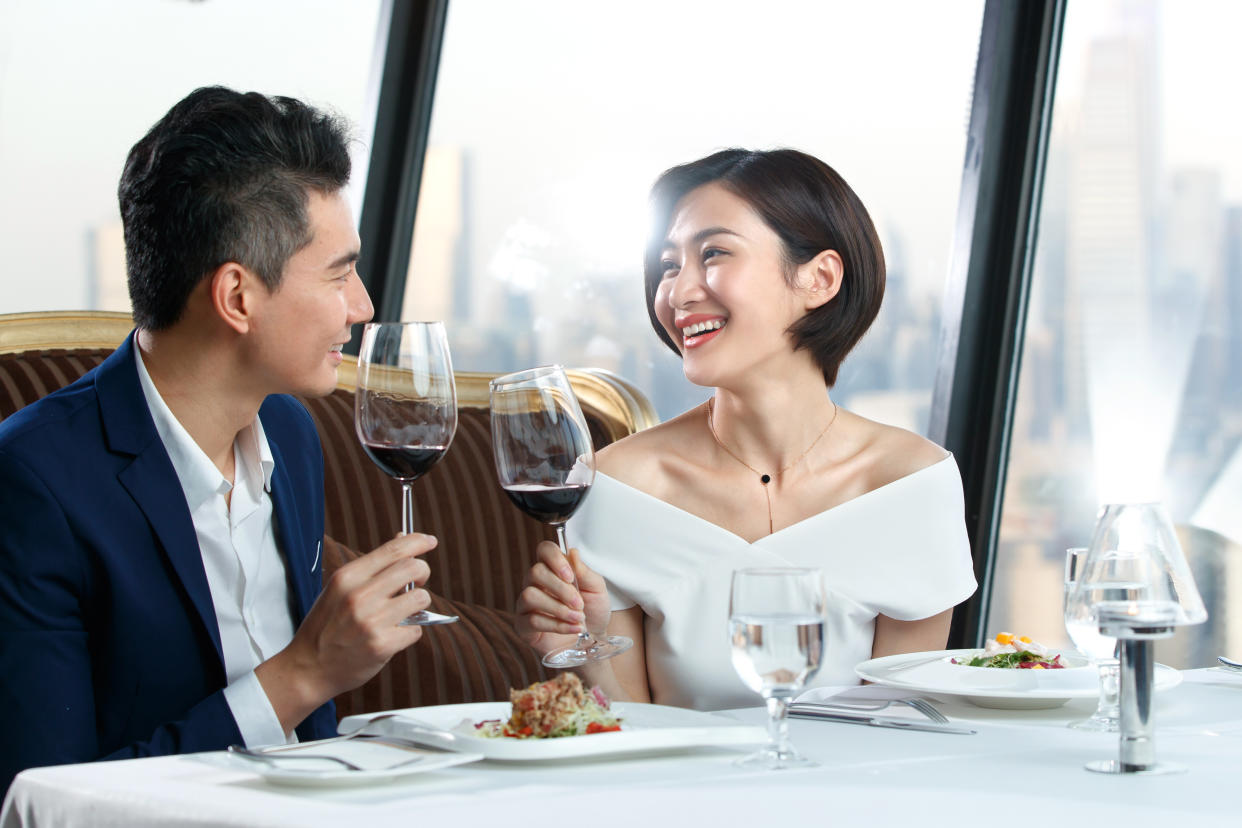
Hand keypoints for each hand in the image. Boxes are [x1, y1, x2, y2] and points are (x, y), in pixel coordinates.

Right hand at [257, 533, 434, 731]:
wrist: (307, 669)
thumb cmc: (325, 627)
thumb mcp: (339, 589)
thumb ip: (371, 567)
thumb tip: (402, 539)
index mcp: (347, 577)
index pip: (393, 550)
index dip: (417, 541)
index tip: (429, 541)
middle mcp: (359, 596)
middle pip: (412, 568)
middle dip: (423, 571)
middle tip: (418, 581)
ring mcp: (371, 621)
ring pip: (421, 598)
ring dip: (419, 604)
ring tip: (404, 611)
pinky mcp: (382, 645)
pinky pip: (416, 629)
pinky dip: (410, 631)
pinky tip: (394, 634)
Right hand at [515, 541, 610, 657]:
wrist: (594, 640)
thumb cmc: (593, 611)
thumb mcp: (597, 589)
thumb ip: (584, 572)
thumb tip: (572, 553)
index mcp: (553, 569)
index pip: (544, 550)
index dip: (555, 559)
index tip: (570, 576)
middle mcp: (536, 583)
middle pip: (535, 572)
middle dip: (561, 589)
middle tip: (579, 604)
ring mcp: (527, 604)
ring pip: (530, 595)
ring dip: (558, 608)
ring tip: (578, 618)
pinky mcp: (523, 625)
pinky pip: (532, 620)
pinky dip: (557, 625)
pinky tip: (573, 629)